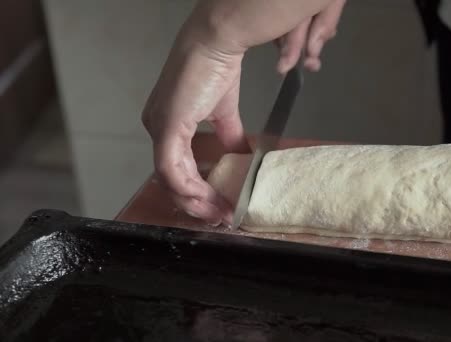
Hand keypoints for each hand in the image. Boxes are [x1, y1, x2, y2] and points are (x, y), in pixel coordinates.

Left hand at [142, 0, 335, 223]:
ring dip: (195, 200)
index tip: (219, 205)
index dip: (197, 191)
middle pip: (171, 179)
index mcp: (168, 124)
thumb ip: (229, 137)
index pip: (177, 167)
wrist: (216, 45)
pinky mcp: (167, 128)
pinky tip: (209, 197)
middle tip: (220, 217)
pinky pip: (172, 169)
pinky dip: (190, 187)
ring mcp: (159, 128)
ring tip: (219, 213)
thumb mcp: (224, 111)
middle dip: (196, 203)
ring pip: (170, 179)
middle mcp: (157, 127)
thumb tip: (242, 156)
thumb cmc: (215, 68)